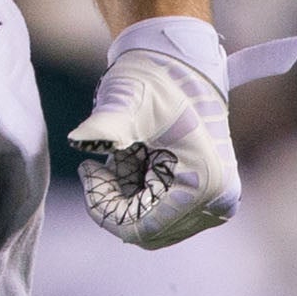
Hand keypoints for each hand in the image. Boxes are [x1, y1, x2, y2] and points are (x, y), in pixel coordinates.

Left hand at [69, 15, 240, 249]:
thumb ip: (106, 125)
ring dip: (127, 196)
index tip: (89, 169)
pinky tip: (135, 160)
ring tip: (123, 154)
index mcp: (205, 183)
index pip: (141, 230)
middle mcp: (219, 201)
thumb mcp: (127, 101)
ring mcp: (217, 203)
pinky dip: (138, 193)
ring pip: (152, 224)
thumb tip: (77, 141)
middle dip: (116, 201)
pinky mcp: (209, 200)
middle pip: (146, 231)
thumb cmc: (152, 79)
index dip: (105, 208)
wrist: (180, 64)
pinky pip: (161, 214)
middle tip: (101, 162)